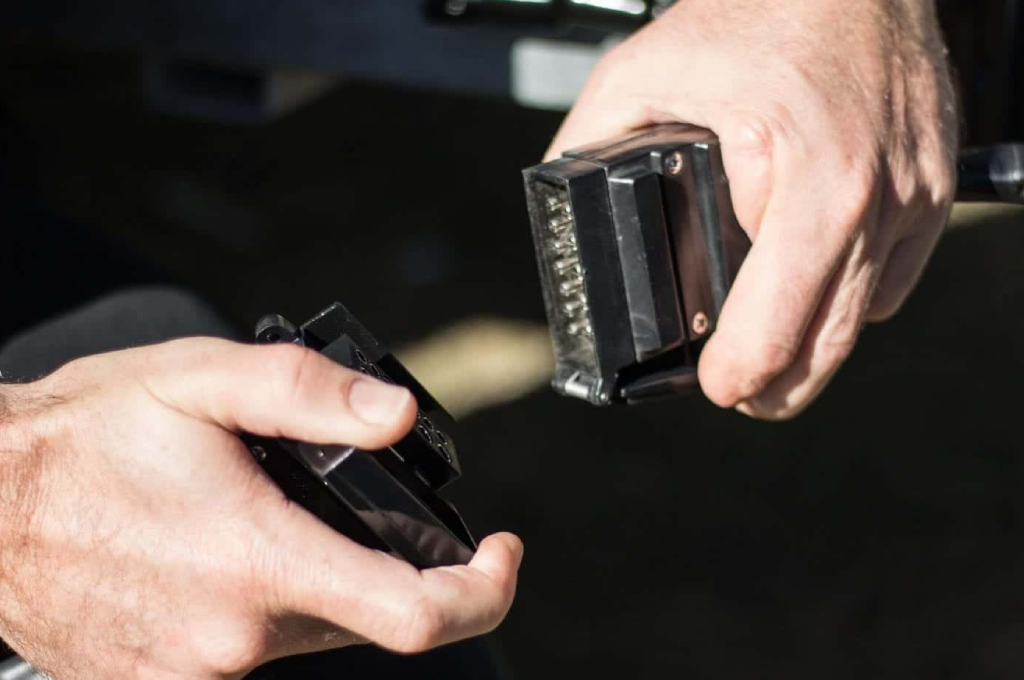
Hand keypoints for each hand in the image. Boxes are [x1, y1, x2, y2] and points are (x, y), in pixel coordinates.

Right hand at [0, 339, 521, 678]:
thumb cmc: (81, 441)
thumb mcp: (199, 381)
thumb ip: (309, 392)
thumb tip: (398, 416)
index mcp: (258, 561)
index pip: (416, 615)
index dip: (484, 591)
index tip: (503, 554)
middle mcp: (234, 639)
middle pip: (367, 620)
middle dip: (388, 568)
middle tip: (357, 505)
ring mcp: (196, 674)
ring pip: (311, 634)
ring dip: (321, 581)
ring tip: (270, 516)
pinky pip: (252, 651)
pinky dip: (266, 606)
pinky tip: (224, 556)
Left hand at [548, 0, 957, 418]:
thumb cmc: (755, 9)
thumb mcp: (641, 72)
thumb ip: (590, 142)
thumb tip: (561, 200)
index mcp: (804, 177)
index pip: (779, 324)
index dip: (741, 375)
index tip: (715, 387)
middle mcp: (874, 197)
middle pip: (828, 345)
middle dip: (777, 385)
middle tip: (739, 393)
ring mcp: (912, 197)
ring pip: (864, 319)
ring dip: (814, 347)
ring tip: (770, 350)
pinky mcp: (934, 191)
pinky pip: (894, 278)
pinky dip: (853, 295)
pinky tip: (813, 285)